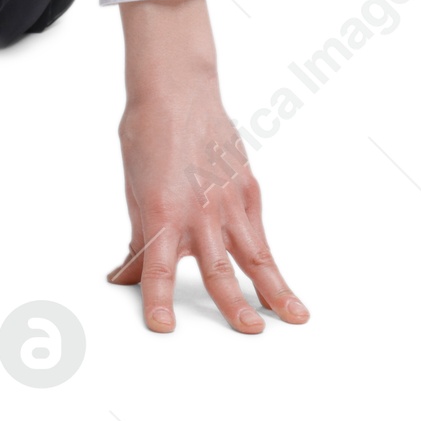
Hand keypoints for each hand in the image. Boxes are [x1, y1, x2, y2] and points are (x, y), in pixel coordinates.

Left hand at [107, 0, 308, 335]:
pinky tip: (280, 284)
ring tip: (292, 317)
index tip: (161, 326)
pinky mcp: (247, 190)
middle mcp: (198, 208)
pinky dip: (269, 261)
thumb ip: (138, 237)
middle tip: (247, 331)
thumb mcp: (133, 187)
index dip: (158, 298)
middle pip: (217, 267)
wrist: (177, 89)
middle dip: (233, 304)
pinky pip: (258, 233)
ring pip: (255, 254)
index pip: (158, 265)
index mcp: (161, 208)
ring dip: (274, 289)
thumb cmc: (147, 134)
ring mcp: (228, 200)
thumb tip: (127, 275)